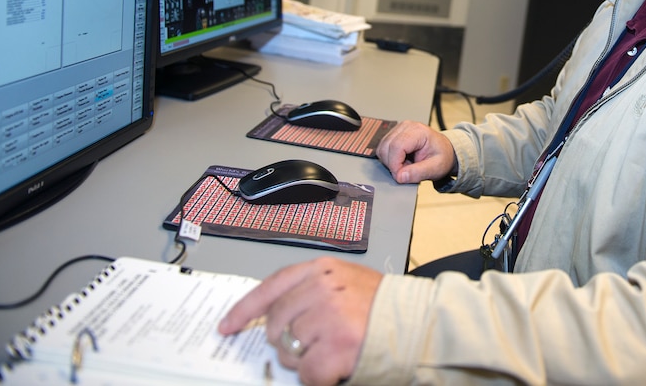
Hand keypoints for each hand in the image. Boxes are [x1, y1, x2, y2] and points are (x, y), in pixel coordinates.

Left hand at [218, 257, 381, 385]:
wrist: (418, 322)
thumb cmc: (382, 305)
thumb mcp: (344, 281)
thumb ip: (310, 290)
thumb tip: (273, 316)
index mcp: (321, 270)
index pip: (271, 287)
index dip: (245, 309)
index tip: (228, 326)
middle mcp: (321, 289)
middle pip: (276, 325)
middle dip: (288, 341)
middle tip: (313, 344)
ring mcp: (328, 318)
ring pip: (289, 351)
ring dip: (305, 360)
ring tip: (332, 351)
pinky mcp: (336, 347)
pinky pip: (308, 374)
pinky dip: (318, 378)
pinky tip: (335, 368)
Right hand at [376, 120, 456, 183]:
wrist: (444, 151)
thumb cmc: (442, 156)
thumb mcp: (435, 168)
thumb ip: (418, 173)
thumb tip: (400, 176)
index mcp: (418, 131)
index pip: (396, 147)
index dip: (395, 165)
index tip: (401, 176)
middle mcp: (406, 126)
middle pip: (386, 147)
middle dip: (393, 164)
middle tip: (408, 170)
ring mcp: (399, 129)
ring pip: (382, 148)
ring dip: (390, 162)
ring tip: (407, 165)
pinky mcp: (394, 134)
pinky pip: (383, 148)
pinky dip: (389, 159)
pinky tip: (402, 161)